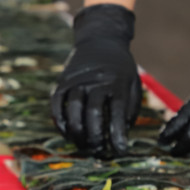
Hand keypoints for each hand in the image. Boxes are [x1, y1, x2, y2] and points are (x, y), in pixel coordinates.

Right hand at [51, 4, 141, 155]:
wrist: (100, 39)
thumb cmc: (120, 69)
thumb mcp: (132, 84)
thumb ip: (128, 109)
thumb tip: (120, 134)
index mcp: (117, 82)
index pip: (117, 112)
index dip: (118, 133)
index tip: (120, 150)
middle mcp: (95, 81)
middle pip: (93, 112)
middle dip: (95, 136)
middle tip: (98, 150)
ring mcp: (76, 80)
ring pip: (73, 109)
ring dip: (77, 132)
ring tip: (83, 145)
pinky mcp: (62, 81)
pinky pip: (57, 104)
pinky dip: (60, 121)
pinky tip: (66, 133)